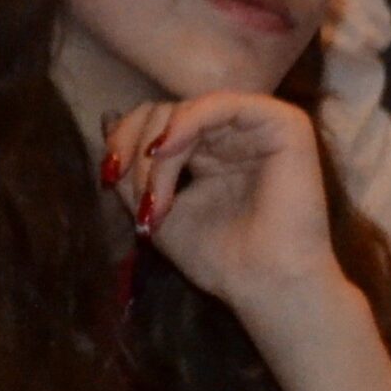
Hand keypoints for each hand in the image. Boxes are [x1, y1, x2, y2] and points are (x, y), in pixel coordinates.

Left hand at [101, 95, 340, 319]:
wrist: (265, 286)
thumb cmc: (219, 259)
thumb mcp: (156, 210)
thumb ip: (131, 172)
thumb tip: (106, 119)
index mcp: (209, 152)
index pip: (158, 123)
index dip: (125, 140)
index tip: (108, 176)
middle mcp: (233, 134)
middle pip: (167, 111)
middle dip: (137, 150)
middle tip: (138, 200)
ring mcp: (258, 126)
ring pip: (188, 110)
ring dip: (158, 151)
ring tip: (154, 197)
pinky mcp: (283, 123)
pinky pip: (222, 104)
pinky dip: (186, 123)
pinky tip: (166, 151)